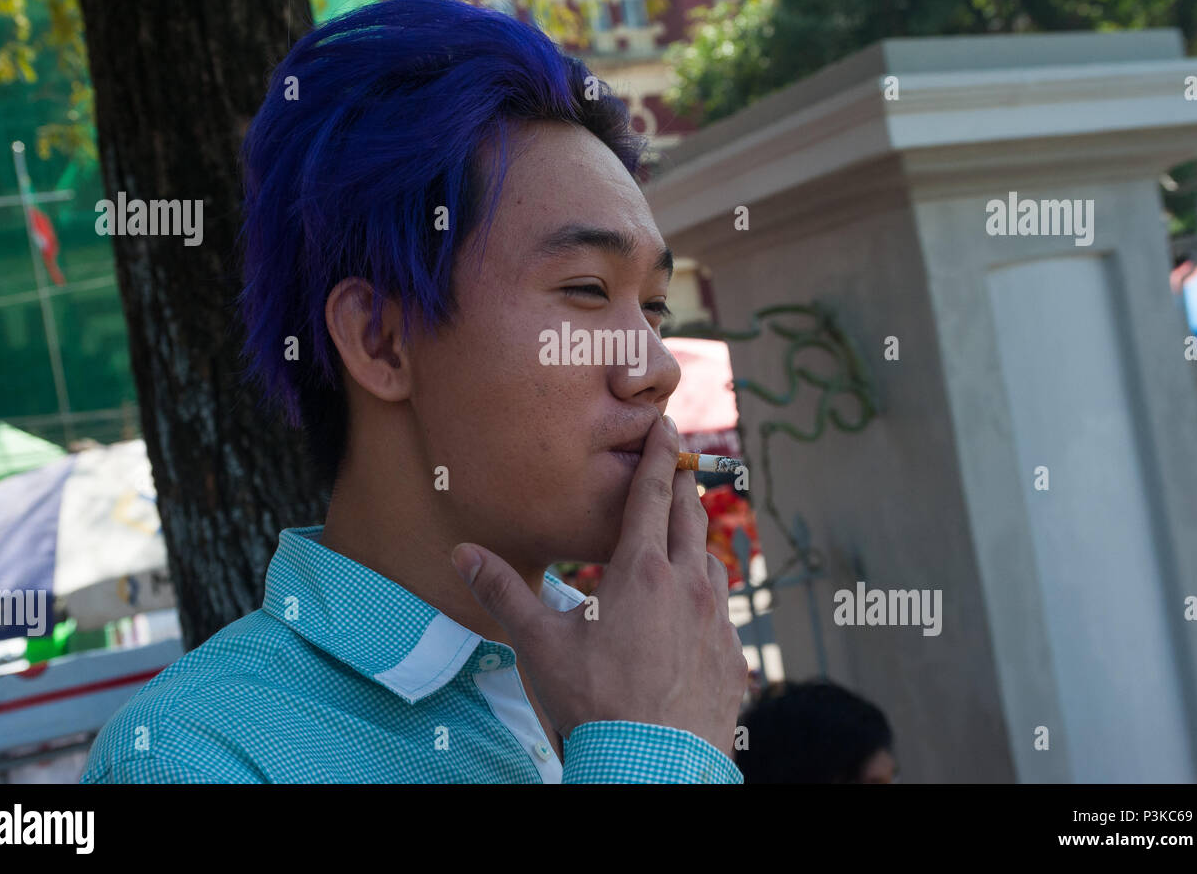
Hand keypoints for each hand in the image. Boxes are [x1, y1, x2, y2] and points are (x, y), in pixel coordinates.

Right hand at [450, 413, 746, 756]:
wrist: (651, 768)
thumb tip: (462, 553)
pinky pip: (725, 613)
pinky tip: (696, 614)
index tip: (668, 428)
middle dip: (682, 490)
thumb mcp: (539, 644)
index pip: (653, 495)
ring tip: (682, 546)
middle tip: (677, 469)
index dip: (659, 457)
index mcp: (642, 571)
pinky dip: (710, 599)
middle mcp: (688, 586)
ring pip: (712, 565)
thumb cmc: (593, 703)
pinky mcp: (734, 657)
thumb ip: (503, 593)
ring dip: (696, 547)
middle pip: (690, 520)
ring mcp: (718, 622)